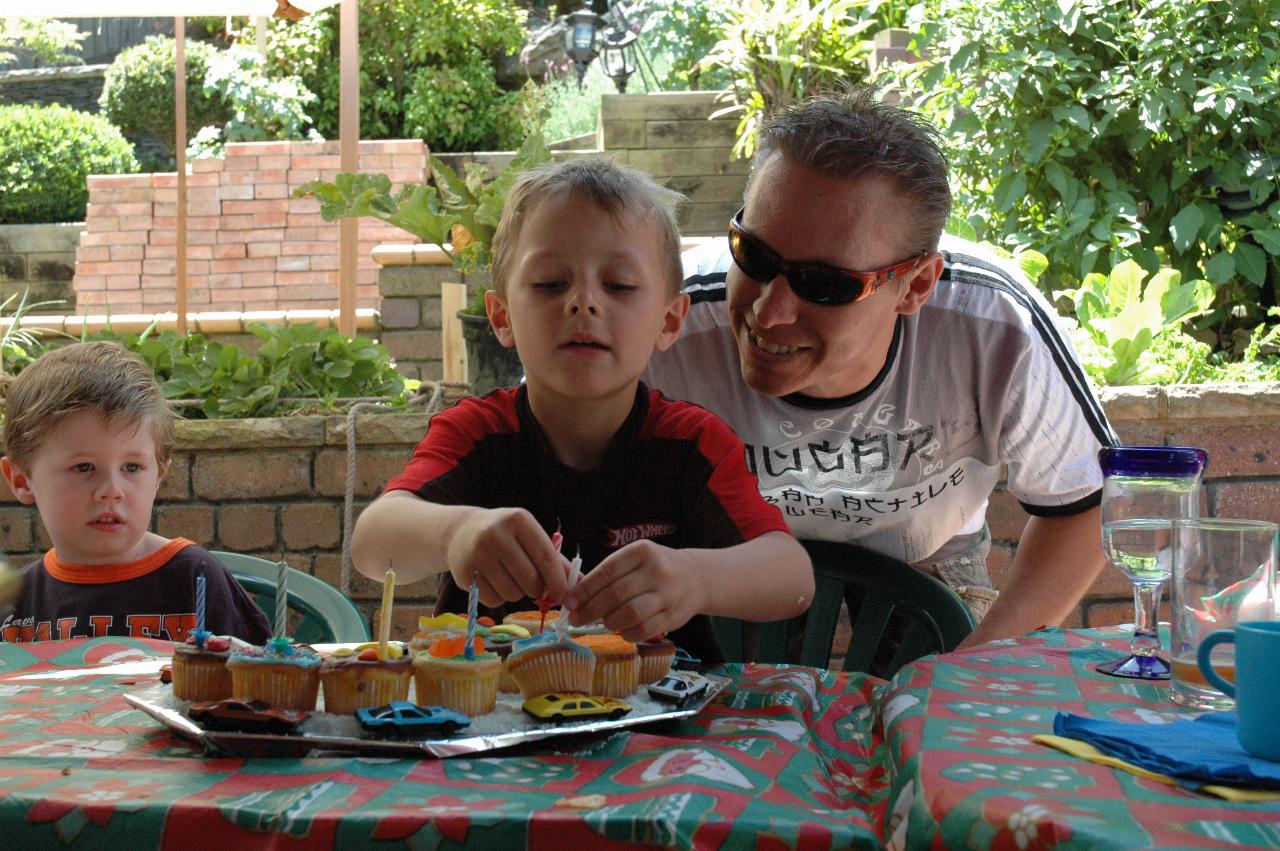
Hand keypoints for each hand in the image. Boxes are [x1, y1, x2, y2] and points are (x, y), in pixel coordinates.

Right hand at [445, 508, 568, 606]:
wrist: (460, 532)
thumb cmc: (505, 536)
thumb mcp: (529, 537)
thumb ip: (554, 559)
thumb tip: (580, 582)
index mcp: (518, 520)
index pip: (546, 556)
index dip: (558, 581)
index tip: (562, 595)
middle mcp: (496, 534)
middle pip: (531, 580)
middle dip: (537, 590)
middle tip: (533, 585)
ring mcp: (478, 554)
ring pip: (513, 593)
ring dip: (517, 594)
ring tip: (509, 578)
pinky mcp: (464, 573)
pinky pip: (494, 601)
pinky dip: (499, 598)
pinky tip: (493, 582)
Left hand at [563, 540, 701, 640]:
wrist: (696, 578)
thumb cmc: (655, 568)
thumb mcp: (635, 559)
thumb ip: (609, 574)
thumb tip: (576, 597)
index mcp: (642, 551)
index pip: (608, 571)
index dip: (585, 589)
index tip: (569, 602)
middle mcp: (657, 571)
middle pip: (616, 594)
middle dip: (591, 609)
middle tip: (576, 619)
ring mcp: (668, 594)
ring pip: (630, 613)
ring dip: (609, 622)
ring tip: (602, 622)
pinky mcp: (674, 616)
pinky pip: (644, 630)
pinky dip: (627, 633)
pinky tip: (621, 630)